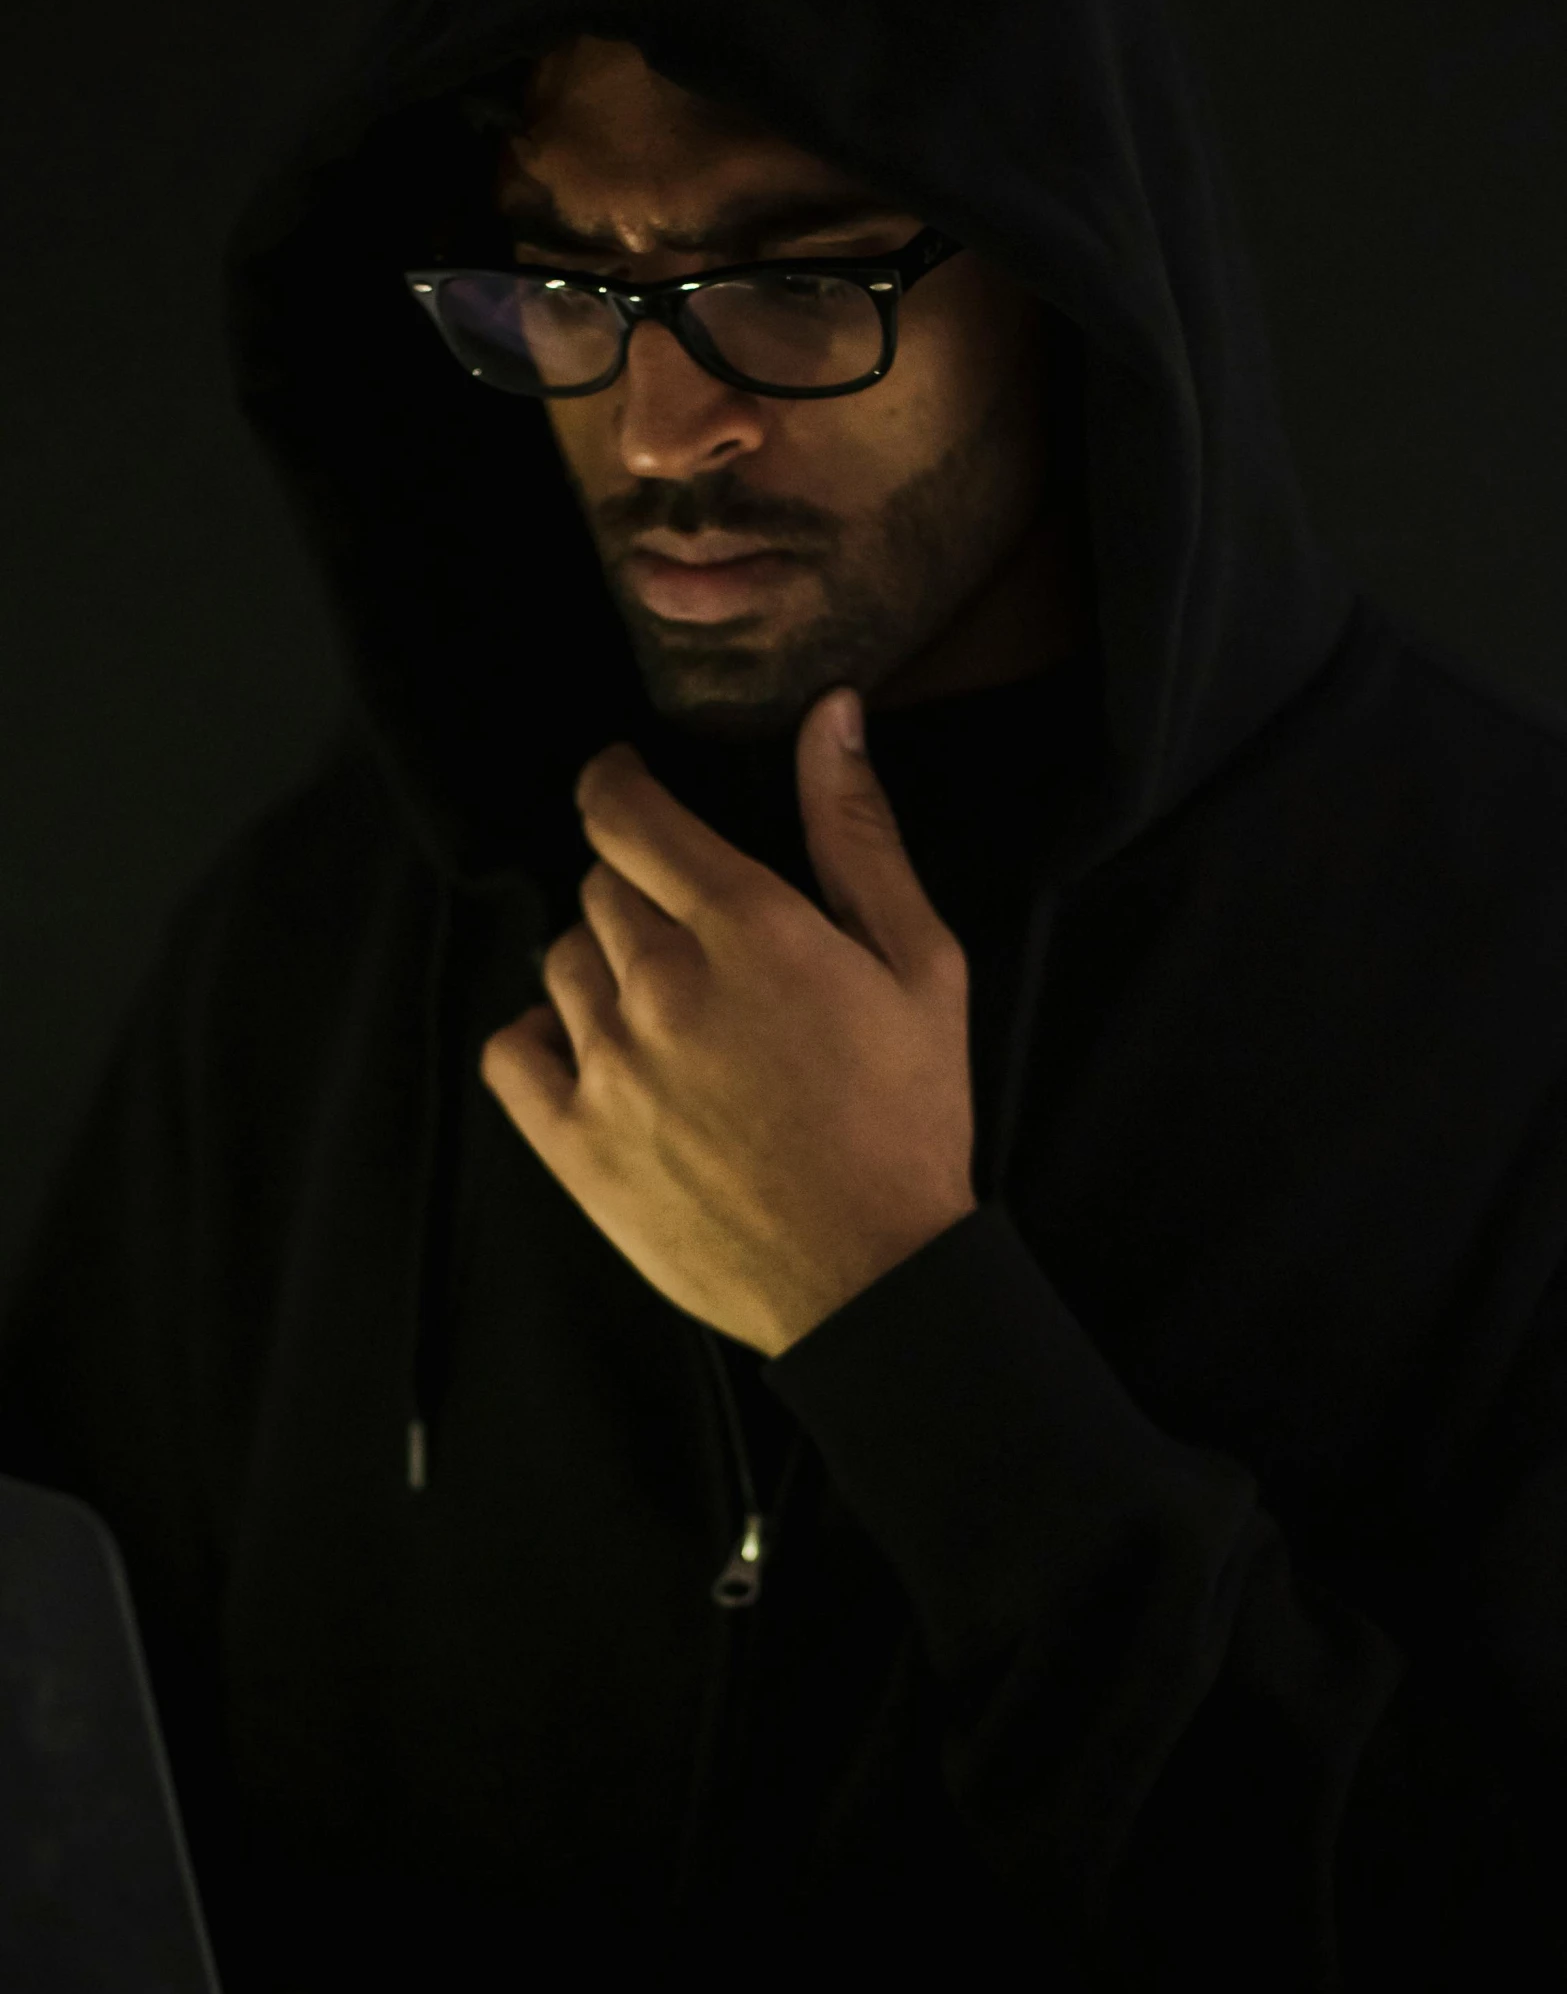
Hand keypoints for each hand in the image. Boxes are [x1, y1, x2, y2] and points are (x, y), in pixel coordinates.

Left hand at [480, 685, 978, 1356]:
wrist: (870, 1277)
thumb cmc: (907, 1118)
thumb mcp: (918, 963)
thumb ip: (859, 833)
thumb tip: (830, 716)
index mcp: (748, 929)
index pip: (628, 817)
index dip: (613, 785)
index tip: (618, 783)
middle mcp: (663, 986)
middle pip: (599, 888)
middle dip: (638, 892)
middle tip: (695, 940)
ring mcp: (610, 1068)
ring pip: (562, 962)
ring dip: (602, 965)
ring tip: (666, 1011)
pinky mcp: (576, 1144)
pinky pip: (512, 1050)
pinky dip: (540, 1037)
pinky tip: (594, 1053)